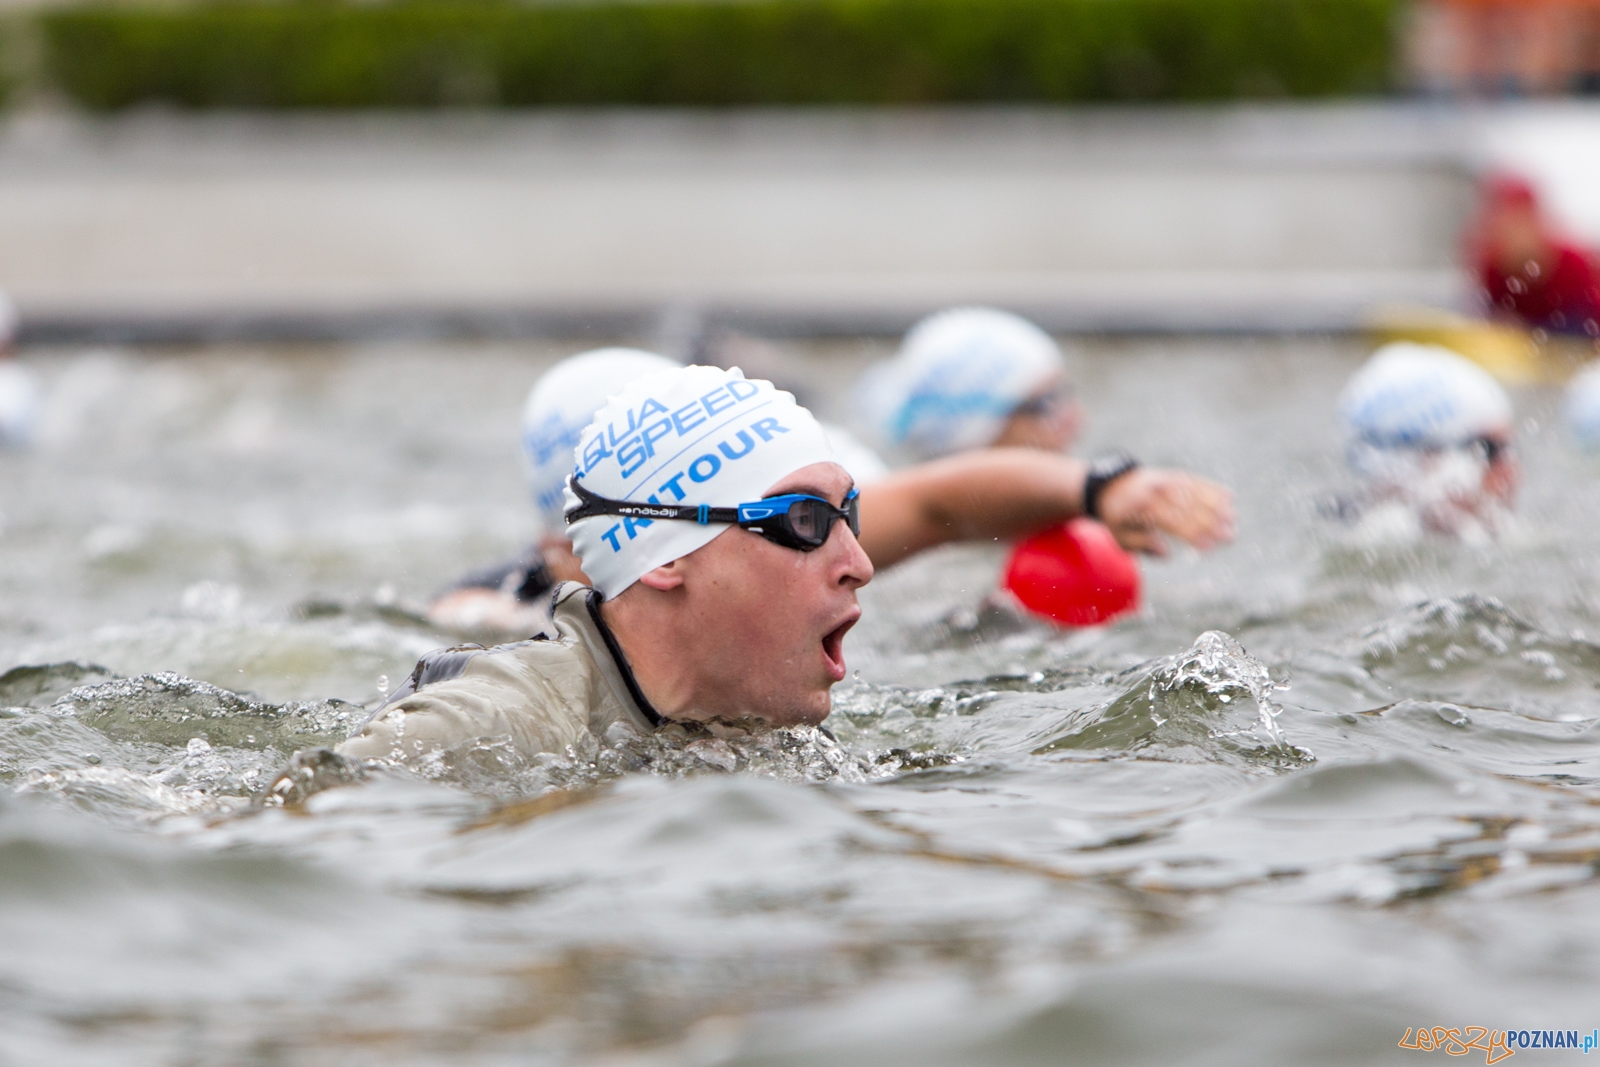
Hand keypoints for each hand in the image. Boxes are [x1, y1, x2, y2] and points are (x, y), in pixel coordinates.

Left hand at [1095, 468, 1234, 555]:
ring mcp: (1165, 480)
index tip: (1210, 547)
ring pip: (1195, 493)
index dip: (1193, 535)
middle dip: (1211, 523)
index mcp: (1141, 507)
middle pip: (1188, 508)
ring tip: (1235, 518)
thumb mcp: (1120, 536)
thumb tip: (1167, 553)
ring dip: (1217, 506)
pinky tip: (1229, 496)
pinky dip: (1212, 488)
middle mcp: (1155, 490)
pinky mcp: (1172, 475)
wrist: (1108, 486)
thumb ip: (1142, 544)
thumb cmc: (1116, 518)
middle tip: (1231, 536)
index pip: (1173, 522)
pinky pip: (1194, 481)